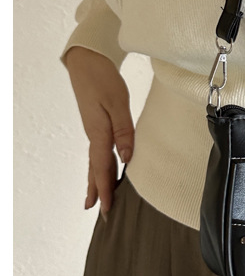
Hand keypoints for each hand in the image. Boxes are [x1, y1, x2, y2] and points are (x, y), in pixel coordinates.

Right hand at [64, 46, 133, 218]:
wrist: (87, 61)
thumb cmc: (103, 79)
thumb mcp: (117, 102)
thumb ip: (123, 130)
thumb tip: (127, 157)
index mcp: (98, 132)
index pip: (101, 167)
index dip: (104, 189)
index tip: (106, 209)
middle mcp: (94, 134)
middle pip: (96, 169)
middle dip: (98, 192)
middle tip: (102, 214)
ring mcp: (94, 130)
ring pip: (96, 161)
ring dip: (97, 181)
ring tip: (98, 199)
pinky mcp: (97, 124)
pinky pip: (99, 151)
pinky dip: (101, 165)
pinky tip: (107, 168)